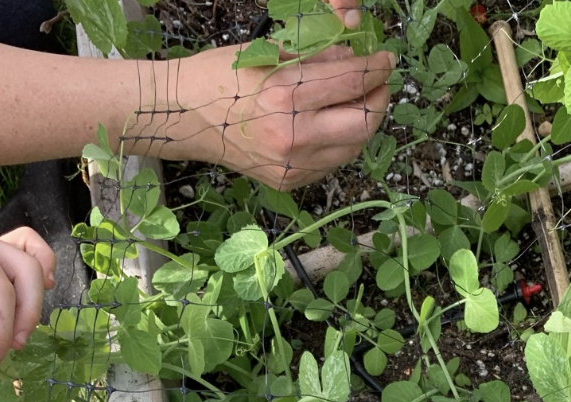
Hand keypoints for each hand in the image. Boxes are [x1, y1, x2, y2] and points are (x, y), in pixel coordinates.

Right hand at [161, 43, 393, 189]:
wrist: (185, 118)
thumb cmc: (221, 78)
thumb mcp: (267, 51)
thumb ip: (316, 52)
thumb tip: (354, 50)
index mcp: (285, 95)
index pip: (352, 80)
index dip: (376, 68)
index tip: (385, 59)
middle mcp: (293, 136)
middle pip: (363, 122)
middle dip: (379, 99)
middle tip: (379, 83)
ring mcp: (294, 165)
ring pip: (353, 146)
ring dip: (362, 122)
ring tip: (356, 102)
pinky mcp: (291, 181)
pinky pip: (333, 162)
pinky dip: (340, 141)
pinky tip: (329, 124)